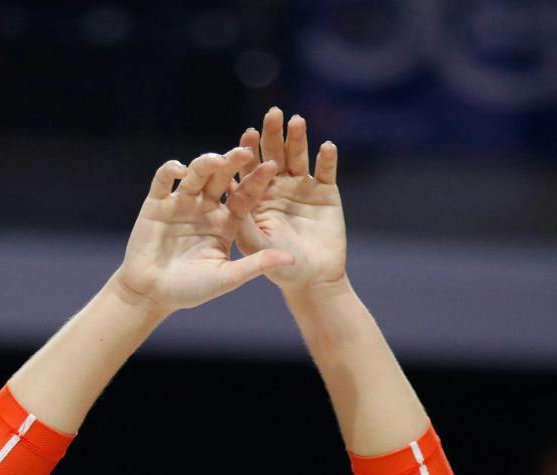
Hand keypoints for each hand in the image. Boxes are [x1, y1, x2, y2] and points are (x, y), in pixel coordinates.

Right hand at [110, 147, 292, 314]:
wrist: (150, 294)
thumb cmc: (189, 290)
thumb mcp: (227, 278)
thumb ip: (256, 264)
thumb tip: (291, 259)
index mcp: (226, 222)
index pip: (245, 196)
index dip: (257, 181)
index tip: (271, 167)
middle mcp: (206, 207)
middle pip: (222, 178)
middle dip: (233, 163)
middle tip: (246, 152)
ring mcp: (182, 203)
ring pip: (196, 175)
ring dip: (206, 164)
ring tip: (216, 160)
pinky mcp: (157, 203)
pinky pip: (164, 181)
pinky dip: (170, 171)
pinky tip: (180, 170)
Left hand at [233, 107, 346, 293]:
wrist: (313, 278)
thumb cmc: (279, 267)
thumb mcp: (256, 246)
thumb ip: (243, 223)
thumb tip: (229, 194)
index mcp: (256, 196)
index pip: (249, 168)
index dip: (248, 151)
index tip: (247, 135)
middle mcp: (277, 186)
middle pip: (273, 154)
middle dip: (272, 135)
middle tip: (272, 114)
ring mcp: (301, 186)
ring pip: (298, 157)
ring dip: (297, 139)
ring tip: (296, 121)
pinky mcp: (325, 191)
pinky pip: (326, 171)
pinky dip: (327, 159)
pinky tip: (326, 147)